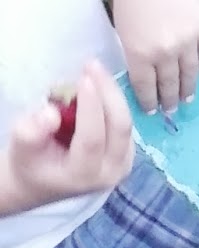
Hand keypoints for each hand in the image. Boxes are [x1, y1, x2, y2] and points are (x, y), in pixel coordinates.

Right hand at [0, 62, 133, 213]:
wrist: (39, 181)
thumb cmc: (29, 162)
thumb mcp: (21, 147)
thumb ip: (31, 132)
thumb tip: (51, 114)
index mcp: (83, 175)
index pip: (93, 138)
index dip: (91, 107)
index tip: (84, 78)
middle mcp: (110, 173)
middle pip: (119, 127)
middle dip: (108, 92)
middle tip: (92, 65)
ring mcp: (124, 164)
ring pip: (126, 121)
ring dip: (111, 93)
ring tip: (92, 70)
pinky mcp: (128, 153)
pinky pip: (125, 121)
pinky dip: (112, 100)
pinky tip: (97, 84)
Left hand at [111, 0, 198, 113]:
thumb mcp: (123, 33)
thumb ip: (136, 57)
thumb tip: (148, 77)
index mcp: (140, 53)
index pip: (146, 87)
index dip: (148, 102)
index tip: (151, 111)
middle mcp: (166, 52)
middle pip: (169, 84)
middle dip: (169, 100)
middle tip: (170, 111)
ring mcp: (188, 40)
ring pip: (189, 73)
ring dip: (187, 89)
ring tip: (186, 99)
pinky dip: (198, 65)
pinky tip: (195, 73)